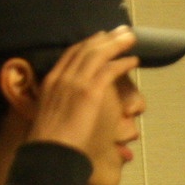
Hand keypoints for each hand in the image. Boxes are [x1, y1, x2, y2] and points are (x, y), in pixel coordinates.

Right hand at [26, 28, 139, 154]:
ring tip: (131, 38)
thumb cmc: (52, 145)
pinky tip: (133, 60)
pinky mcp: (90, 91)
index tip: (101, 37)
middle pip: (85, 48)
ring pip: (98, 54)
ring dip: (116, 43)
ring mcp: (75, 82)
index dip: (88, 43)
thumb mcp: (52, 118)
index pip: (71, 54)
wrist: (51, 154)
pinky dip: (122, 62)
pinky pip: (109, 69)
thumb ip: (63, 108)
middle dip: (105, 37)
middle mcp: (62, 77)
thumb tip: (74, 112)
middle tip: (121, 31)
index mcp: (51, 82)